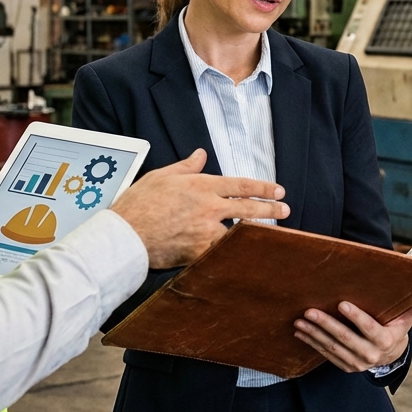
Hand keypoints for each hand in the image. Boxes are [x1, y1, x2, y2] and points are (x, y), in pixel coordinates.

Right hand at [110, 149, 288, 268]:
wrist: (125, 236)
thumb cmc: (139, 204)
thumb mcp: (161, 176)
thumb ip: (186, 167)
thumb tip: (200, 155)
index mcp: (202, 186)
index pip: (241, 185)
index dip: (263, 187)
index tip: (279, 190)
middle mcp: (209, 208)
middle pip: (249, 209)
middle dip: (271, 209)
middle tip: (285, 209)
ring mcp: (206, 232)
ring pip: (238, 233)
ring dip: (251, 233)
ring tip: (266, 234)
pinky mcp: (200, 253)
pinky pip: (222, 252)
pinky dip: (232, 253)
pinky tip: (243, 256)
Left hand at [294, 290, 411, 371]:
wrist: (389, 357)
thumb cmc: (396, 328)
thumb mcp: (407, 318)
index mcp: (385, 341)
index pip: (369, 329)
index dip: (356, 317)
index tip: (341, 304)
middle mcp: (370, 355)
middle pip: (346, 339)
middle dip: (326, 325)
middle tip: (309, 311)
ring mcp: (356, 363)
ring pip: (332, 348)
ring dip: (314, 334)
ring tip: (300, 321)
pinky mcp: (345, 366)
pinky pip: (326, 354)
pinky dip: (312, 343)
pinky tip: (300, 332)